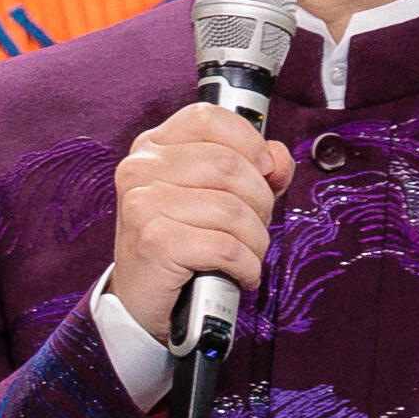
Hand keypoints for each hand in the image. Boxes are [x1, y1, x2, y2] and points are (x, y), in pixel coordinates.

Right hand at [109, 99, 283, 345]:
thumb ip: (254, 167)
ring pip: (233, 210)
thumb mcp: (214, 194)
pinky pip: (227, 247)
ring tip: (245, 255)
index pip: (208, 118)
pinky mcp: (155, 242)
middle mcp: (140, 170)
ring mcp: (143, 205)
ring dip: (255, 241)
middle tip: (251, 225)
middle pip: (230, 166)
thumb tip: (278, 160)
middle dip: (259, 202)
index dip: (248, 142)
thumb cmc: (180, 242)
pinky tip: (239, 273)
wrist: (141, 299)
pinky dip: (246, 266)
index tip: (260, 171)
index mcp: (152, 149)